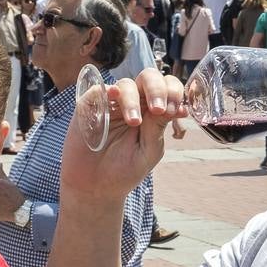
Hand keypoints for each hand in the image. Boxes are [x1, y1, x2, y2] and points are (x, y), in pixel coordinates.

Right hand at [59, 68, 187, 206]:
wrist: (95, 188)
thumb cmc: (125, 170)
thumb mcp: (149, 151)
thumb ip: (158, 127)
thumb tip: (177, 106)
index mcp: (152, 111)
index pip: (167, 88)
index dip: (174, 93)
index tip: (177, 111)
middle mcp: (134, 102)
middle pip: (148, 78)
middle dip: (157, 89)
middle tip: (159, 109)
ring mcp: (111, 103)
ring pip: (125, 85)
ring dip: (133, 100)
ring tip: (134, 122)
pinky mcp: (89, 107)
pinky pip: (97, 91)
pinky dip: (107, 91)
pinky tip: (114, 98)